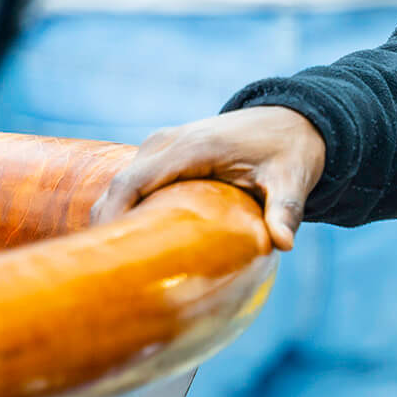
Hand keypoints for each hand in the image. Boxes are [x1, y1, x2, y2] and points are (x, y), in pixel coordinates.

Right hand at [91, 106, 326, 250]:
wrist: (291, 119)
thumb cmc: (289, 151)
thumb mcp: (292, 179)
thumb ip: (286, 210)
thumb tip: (284, 243)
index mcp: (194, 147)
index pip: (133, 183)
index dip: (113, 218)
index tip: (105, 257)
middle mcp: (169, 142)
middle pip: (118, 186)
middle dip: (106, 228)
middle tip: (103, 277)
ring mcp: (163, 145)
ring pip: (121, 185)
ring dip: (113, 221)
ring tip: (112, 269)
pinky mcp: (164, 154)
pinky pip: (132, 182)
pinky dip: (124, 210)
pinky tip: (127, 247)